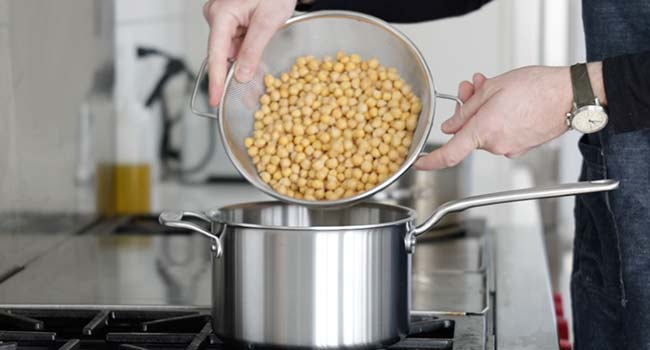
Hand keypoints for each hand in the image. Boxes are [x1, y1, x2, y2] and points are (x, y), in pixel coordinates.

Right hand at [203, 0, 295, 106]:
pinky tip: (256, 60)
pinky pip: (236, 43)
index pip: (216, 54)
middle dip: (236, 75)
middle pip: (223, 54)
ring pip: (230, 50)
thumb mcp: (268, 21)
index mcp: (222, 15)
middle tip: (249, 98)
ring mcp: (222, 17)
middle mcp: (216, 15)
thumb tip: (240, 76)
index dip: (216, 80)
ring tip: (258, 74)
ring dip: (244, 63)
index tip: (215, 99)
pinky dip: (246, 54)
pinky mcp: (230, 20)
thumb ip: (253, 50)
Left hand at [414, 66, 573, 169]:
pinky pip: (500, 134)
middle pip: (468, 134)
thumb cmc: (538, 88)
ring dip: (483, 112)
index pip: (449, 154)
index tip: (419, 163)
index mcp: (484, 132)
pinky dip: (497, 120)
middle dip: (466, 111)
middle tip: (469, 89)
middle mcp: (496, 146)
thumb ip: (466, 110)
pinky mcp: (522, 147)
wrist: (572, 95)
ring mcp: (510, 148)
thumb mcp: (493, 89)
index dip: (431, 161)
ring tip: (493, 89)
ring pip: (484, 132)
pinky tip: (506, 102)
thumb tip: (450, 126)